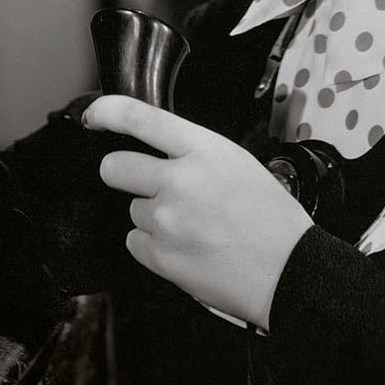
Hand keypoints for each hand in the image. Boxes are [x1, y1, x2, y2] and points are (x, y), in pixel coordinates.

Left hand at [83, 94, 313, 329]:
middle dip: (124, 174)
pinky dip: (153, 246)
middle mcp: (179, 180)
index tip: (94, 117)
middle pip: (115, 167)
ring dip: (152, 216)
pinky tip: (186, 247)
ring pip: (133, 209)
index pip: (139, 118)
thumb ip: (193, 154)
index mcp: (204, 150)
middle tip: (150, 186)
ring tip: (193, 227)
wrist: (290, 272)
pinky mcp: (160, 255)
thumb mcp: (238, 164)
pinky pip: (135, 242)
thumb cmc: (272, 219)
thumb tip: (157, 153)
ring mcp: (166, 220)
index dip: (106, 112)